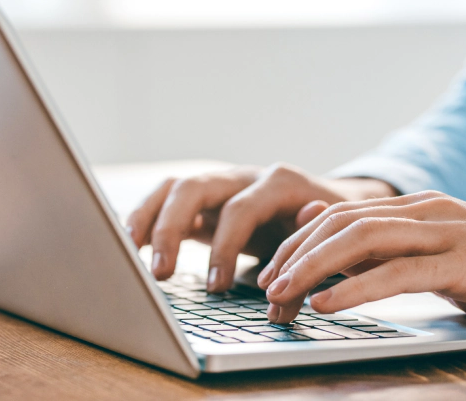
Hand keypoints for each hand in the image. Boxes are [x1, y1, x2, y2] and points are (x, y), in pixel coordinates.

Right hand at [125, 163, 397, 291]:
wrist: (336, 206)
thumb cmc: (331, 228)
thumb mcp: (331, 239)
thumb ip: (311, 254)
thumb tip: (295, 270)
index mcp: (278, 182)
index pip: (240, 209)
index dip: (224, 248)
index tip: (215, 287)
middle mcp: (244, 177)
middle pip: (194, 187)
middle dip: (171, 228)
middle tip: (160, 273)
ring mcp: (222, 185)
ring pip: (173, 187)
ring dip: (148, 217)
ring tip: (129, 252)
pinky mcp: (207, 201)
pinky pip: (167, 200)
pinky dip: (146, 218)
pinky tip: (130, 244)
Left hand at [259, 190, 465, 333]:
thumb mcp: (445, 257)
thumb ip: (393, 249)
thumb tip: (333, 243)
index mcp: (420, 208)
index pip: (340, 215)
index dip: (298, 242)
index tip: (270, 271)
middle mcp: (428, 211)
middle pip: (340, 223)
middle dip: (294, 254)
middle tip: (263, 287)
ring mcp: (448, 232)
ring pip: (361, 240)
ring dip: (312, 268)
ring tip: (280, 294)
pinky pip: (399, 272)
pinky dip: (354, 288)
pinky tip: (326, 304)